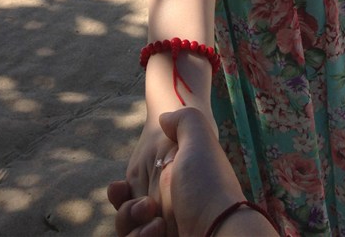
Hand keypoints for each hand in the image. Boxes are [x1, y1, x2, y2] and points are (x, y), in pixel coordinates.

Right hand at [109, 108, 247, 236]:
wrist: (225, 224)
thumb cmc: (207, 180)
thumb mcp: (198, 136)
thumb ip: (182, 120)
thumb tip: (164, 120)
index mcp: (166, 184)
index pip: (131, 193)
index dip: (120, 193)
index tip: (120, 188)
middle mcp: (163, 209)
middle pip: (127, 216)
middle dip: (126, 212)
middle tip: (147, 205)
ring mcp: (164, 229)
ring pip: (130, 232)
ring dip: (130, 223)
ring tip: (153, 219)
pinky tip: (153, 230)